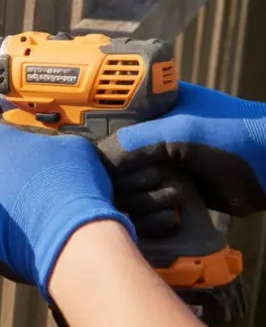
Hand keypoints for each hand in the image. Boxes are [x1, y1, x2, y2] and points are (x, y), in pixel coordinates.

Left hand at [0, 119, 135, 300]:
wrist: (70, 235)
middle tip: (31, 185)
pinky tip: (26, 232)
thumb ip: (50, 143)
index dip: (6, 141)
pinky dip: (1, 229)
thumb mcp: (73, 146)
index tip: (21, 151)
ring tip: (32, 212)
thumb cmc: (72, 183)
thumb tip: (51, 151)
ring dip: (2, 202)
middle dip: (4, 174)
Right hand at [99, 82, 265, 216]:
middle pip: (111, 165)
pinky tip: (172, 216)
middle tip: (157, 177)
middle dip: (130, 179)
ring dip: (146, 200)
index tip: (110, 163)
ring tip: (175, 195)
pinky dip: (152, 218)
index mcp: (146, 108)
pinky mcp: (171, 193)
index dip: (102, 148)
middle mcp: (148, 137)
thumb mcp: (176, 132)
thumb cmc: (231, 137)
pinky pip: (144, 209)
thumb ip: (131, 142)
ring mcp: (160, 167)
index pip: (103, 128)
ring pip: (125, 191)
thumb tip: (97, 165)